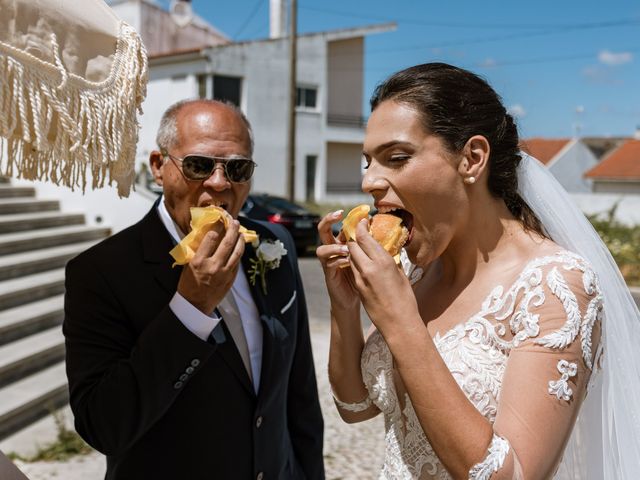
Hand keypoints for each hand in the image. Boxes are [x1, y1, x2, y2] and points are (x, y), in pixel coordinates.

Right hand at [177, 220, 244, 314]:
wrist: (195, 305)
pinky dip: (238, 252)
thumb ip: (199, 251)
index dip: (216, 228)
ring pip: (237, 252)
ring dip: (240, 240)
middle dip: (232, 229)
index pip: (211, 238)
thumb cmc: (189, 283)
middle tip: (234, 221)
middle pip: (227, 242)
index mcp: (199, 261)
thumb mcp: (188, 265)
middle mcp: (213, 266)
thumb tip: (209, 235)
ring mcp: (224, 273)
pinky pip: (237, 262)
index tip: (219, 223)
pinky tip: (238, 247)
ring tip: (240, 232)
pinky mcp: (231, 278)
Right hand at [316, 210, 360, 311]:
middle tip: (339, 214)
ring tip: (346, 249)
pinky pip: (328, 264)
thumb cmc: (361, 275)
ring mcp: (328, 262)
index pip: (339, 226)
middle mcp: (332, 250)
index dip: (346, 218)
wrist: (353, 297)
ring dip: (334, 246)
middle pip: (323, 230)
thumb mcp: (366, 257)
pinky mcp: (329, 274)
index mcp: (341, 243)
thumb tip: (378, 229)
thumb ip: (368, 244)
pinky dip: (338, 261)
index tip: (359, 212)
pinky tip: (347, 262)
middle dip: (329, 219)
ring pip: (322, 248)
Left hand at [348, 219, 418, 334]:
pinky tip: (363, 264)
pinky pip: (353, 270)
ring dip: (354, 251)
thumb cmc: (405, 299)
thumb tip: (388, 250)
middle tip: (360, 233)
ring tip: (361, 249)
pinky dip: (355, 264)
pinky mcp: (358, 288)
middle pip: (353, 245)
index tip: (362, 221)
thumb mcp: (401, 274)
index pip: (364, 237)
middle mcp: (369, 268)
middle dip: (355, 238)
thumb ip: (391, 260)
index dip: (360, 227)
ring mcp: (361, 278)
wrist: (398, 322)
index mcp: (383, 261)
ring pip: (351, 257)